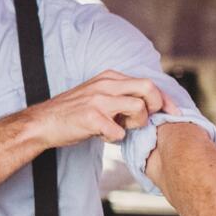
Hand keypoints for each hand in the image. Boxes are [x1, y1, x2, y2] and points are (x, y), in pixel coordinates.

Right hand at [17, 70, 176, 147]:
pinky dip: (115, 138)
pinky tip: (103, 136)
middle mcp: (105, 84)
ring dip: (135, 124)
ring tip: (120, 128)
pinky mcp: (91, 117)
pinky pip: (119, 131)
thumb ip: (119, 95)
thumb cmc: (72, 113)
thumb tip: (148, 105)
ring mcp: (98, 100)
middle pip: (148, 88)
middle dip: (157, 107)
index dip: (165, 99)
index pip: (148, 82)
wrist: (42, 123)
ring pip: (138, 108)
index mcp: (109, 77)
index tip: (173, 113)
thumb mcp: (97, 94)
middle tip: (146, 121)